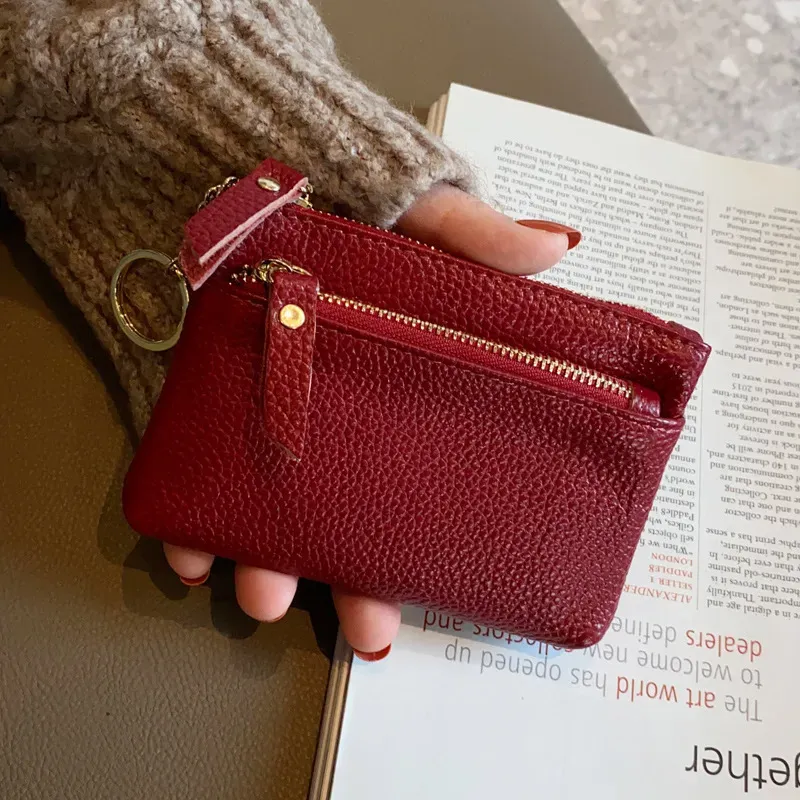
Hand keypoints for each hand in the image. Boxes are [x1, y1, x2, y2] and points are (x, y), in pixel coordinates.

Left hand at [164, 184, 578, 659]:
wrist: (195, 140)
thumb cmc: (319, 175)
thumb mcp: (405, 198)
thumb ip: (472, 232)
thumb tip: (563, 249)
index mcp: (387, 377)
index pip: (411, 465)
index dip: (421, 528)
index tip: (432, 583)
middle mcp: (328, 407)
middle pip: (343, 508)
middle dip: (349, 573)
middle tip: (365, 627)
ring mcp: (257, 410)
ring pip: (268, 509)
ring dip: (266, 559)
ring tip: (266, 592)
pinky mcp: (193, 401)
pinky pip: (189, 474)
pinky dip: (185, 517)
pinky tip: (189, 549)